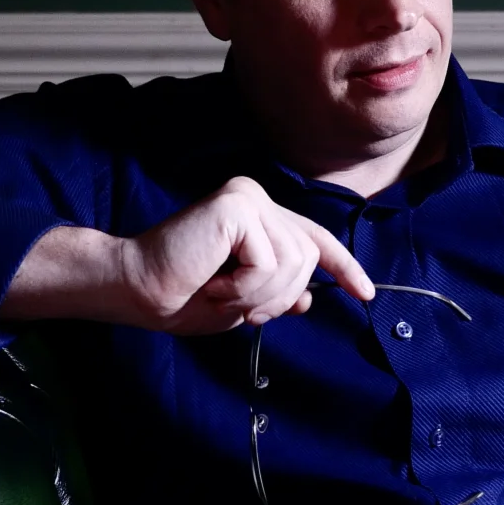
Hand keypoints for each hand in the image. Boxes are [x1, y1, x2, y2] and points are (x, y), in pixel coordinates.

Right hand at [120, 176, 374, 333]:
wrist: (137, 290)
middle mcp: (256, 198)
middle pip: (308, 255)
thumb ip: (276, 292)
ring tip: (221, 294)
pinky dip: (245, 287)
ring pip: (294, 263)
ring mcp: (247, 197)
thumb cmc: (181, 295)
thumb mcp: (242, 300)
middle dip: (280, 296)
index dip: (343, 266)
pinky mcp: (237, 205)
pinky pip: (270, 262)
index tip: (366, 294)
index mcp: (258, 216)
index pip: (314, 238)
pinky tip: (213, 283)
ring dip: (259, 296)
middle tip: (237, 307)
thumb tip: (310, 299)